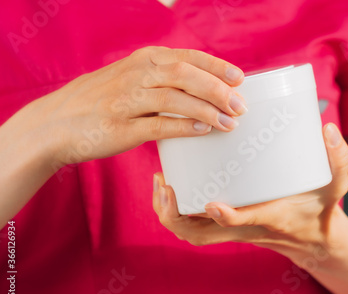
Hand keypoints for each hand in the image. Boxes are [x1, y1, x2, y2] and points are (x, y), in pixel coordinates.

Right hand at [25, 46, 246, 165]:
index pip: (187, 57)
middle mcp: (135, 75)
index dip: (216, 66)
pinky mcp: (120, 128)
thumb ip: (160, 76)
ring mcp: (126, 101)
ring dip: (208, 110)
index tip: (239, 78)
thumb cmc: (100, 100)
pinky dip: (184, 127)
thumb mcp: (128, 77)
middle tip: (240, 105)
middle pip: (185, 75)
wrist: (56, 123)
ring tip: (229, 122)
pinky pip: (159, 126)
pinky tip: (203, 130)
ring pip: (175, 99)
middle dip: (218, 89)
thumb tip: (202, 84)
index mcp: (142, 60)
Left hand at [152, 123, 347, 259]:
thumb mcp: (336, 187)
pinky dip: (177, 212)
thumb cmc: (320, 210)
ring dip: (170, 214)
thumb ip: (337, 159)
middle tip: (164, 183)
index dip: (227, 217)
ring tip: (161, 181)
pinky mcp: (228, 225)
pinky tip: (172, 184)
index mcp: (270, 218)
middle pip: (200, 235)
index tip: (211, 203)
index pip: (245, 223)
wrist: (314, 239)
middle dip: (175, 216)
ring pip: (192, 234)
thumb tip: (328, 129)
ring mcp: (233, 230)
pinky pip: (195, 227)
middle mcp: (245, 229)